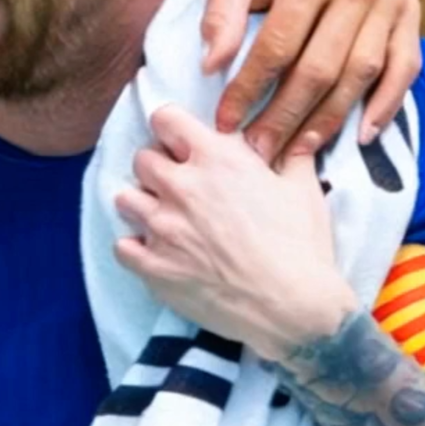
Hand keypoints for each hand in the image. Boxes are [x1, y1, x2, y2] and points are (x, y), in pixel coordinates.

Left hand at [113, 104, 356, 361]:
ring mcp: (163, 227)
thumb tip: (294, 139)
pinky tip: (154, 252)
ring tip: (164, 219)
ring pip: (125, 199)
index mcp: (217, 159)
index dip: (171, 129)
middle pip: (142, 159)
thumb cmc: (301, 246)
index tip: (179, 142)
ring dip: (142, 205)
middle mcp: (182, 187)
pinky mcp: (153, 266)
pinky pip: (121, 246)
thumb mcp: (302, 189)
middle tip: (178, 186)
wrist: (291, 306)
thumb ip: (289, 156)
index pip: (166, 119)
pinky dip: (134, 248)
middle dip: (158, 168)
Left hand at [200, 0, 421, 166]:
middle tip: (257, 150)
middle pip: (320, 68)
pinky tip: (360, 135)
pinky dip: (385, 104)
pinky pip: (404, 66)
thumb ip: (220, 13)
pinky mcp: (408, 9)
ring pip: (361, 73)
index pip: (277, 47)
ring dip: (329, 119)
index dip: (248, 90)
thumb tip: (210, 65)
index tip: (224, 122)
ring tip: (296, 152)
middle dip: (286, 116)